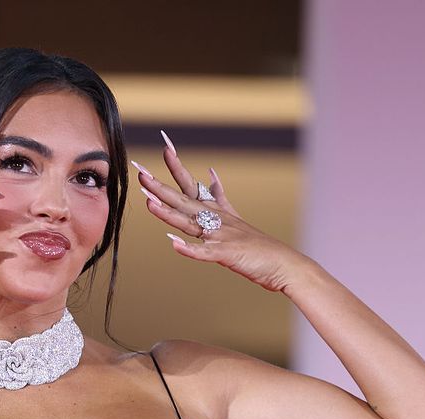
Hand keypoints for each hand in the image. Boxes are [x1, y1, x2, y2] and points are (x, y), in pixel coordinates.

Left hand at [132, 132, 306, 291]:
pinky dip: (190, 249)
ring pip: (189, 222)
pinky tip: (174, 244)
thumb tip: (210, 174)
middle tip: (140, 171)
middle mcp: (216, 220)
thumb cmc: (257, 246)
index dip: (177, 169)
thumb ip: (220, 198)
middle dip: (160, 187)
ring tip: (149, 202)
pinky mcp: (227, 254)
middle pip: (183, 200)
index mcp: (216, 212)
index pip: (191, 186)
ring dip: (168, 213)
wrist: (284, 264)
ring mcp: (221, 236)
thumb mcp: (235, 217)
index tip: (165, 149)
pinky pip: (205, 252)